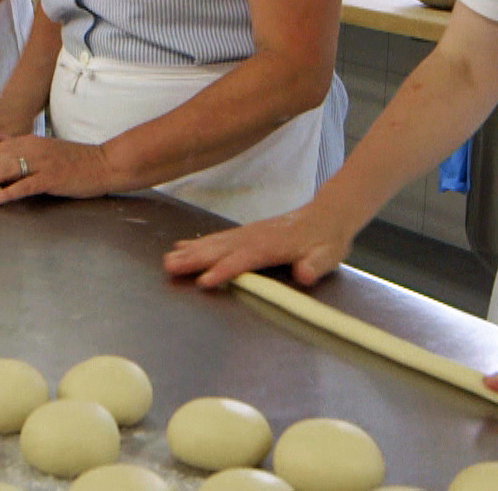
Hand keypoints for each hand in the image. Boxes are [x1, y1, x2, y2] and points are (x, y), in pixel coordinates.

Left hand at [0, 136, 116, 204]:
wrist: (105, 163)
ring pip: (4, 170)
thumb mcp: (47, 154)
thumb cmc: (77, 162)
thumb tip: (2, 172)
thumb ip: (25, 159)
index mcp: (29, 141)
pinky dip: (7, 192)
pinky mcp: (52, 178)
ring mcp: (42, 162)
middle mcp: (32, 148)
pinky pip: (24, 185)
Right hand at [161, 204, 357, 288]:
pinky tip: (184, 246)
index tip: (204, 281)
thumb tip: (304, 274)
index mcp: (274, 246)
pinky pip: (219, 238)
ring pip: (216, 242)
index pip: (245, 259)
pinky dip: (199, 242)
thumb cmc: (327, 240)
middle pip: (221, 249)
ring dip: (191, 251)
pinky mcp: (246, 233)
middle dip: (195, 258)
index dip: (225, 270)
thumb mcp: (328, 255)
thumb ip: (315, 265)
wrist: (328, 215)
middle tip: (170, 267)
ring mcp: (249, 233)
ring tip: (168, 259)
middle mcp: (256, 237)